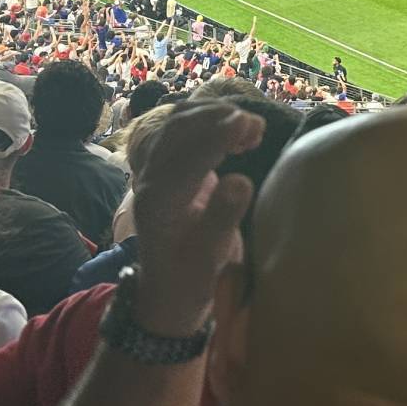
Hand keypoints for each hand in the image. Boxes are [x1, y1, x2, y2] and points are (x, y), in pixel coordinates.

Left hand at [127, 101, 263, 335]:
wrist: (167, 290)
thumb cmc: (192, 277)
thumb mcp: (210, 258)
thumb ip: (222, 218)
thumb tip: (240, 180)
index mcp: (160, 203)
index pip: (187, 159)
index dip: (217, 136)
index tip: (249, 122)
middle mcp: (149, 181)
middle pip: (177, 132)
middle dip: (217, 119)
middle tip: (257, 126)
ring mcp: (152, 171)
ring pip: (175, 124)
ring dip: (211, 115)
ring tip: (249, 126)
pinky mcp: (161, 166)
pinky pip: (176, 129)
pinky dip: (203, 119)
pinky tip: (231, 127)